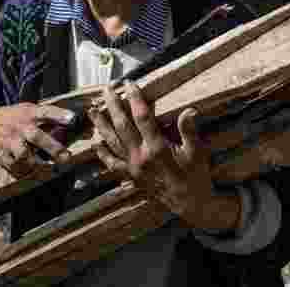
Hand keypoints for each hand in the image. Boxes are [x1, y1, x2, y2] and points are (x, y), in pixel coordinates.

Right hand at [0, 103, 74, 177]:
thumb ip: (45, 115)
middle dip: (53, 148)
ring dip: (35, 163)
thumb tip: (72, 120)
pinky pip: (12, 165)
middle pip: (37, 137)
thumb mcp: (27, 110)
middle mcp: (20, 127)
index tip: (72, 118)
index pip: (45, 112)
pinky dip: (21, 171)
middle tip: (66, 157)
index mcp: (29, 114)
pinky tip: (27, 171)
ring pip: (23, 155)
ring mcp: (10, 141)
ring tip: (43, 168)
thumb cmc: (15, 118)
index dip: (59, 114)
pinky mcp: (1, 153)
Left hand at [89, 81, 240, 232]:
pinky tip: (96, 143)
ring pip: (112, 143)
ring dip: (101, 125)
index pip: (142, 118)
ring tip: (92, 110)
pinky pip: (112, 164)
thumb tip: (188, 111)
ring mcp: (133, 168)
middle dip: (113, 106)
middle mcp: (141, 157)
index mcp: (157, 149)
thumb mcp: (197, 153)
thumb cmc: (195, 176)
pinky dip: (103, 153)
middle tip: (107, 89)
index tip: (130, 84)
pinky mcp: (131, 176)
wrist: (189, 204)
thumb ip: (190, 131)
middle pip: (122, 126)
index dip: (135, 99)